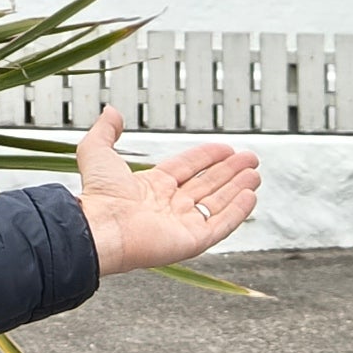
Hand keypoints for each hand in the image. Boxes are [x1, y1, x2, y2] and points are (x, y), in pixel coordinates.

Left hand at [71, 109, 258, 275]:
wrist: (101, 228)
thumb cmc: (97, 194)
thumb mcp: (97, 152)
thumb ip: (106, 131)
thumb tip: (112, 112)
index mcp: (151, 187)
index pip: (187, 168)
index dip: (207, 156)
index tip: (226, 148)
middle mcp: (168, 206)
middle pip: (207, 184)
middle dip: (230, 171)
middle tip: (251, 159)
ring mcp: (181, 224)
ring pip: (217, 203)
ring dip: (238, 188)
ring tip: (255, 175)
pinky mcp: (192, 241)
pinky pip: (221, 225)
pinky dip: (237, 211)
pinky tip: (250, 196)